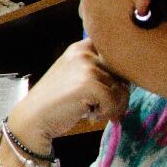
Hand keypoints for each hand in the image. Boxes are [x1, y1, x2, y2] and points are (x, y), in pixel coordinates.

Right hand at [8, 40, 129, 151]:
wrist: (32, 118)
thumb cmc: (56, 101)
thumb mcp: (75, 76)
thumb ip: (98, 69)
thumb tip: (134, 77)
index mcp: (81, 47)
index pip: (116, 54)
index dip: (120, 73)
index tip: (109, 88)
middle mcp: (84, 52)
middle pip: (124, 74)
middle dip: (119, 95)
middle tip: (103, 108)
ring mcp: (86, 66)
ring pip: (122, 89)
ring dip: (113, 106)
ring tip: (94, 112)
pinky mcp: (88, 83)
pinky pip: (115, 101)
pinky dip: (107, 114)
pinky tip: (90, 116)